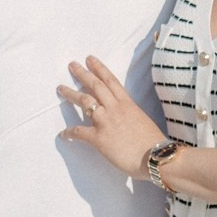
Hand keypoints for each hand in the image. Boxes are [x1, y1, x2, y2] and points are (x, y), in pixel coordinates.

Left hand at [58, 57, 164, 178]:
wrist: (156, 157)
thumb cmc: (153, 142)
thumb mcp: (142, 119)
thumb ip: (130, 114)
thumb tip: (123, 116)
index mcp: (127, 103)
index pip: (110, 80)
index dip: (99, 68)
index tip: (90, 59)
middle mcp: (115, 108)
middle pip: (95, 85)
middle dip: (82, 74)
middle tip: (72, 65)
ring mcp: (105, 121)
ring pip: (85, 101)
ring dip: (71, 94)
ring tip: (61, 89)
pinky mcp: (99, 138)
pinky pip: (79, 132)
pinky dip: (69, 132)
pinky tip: (63, 134)